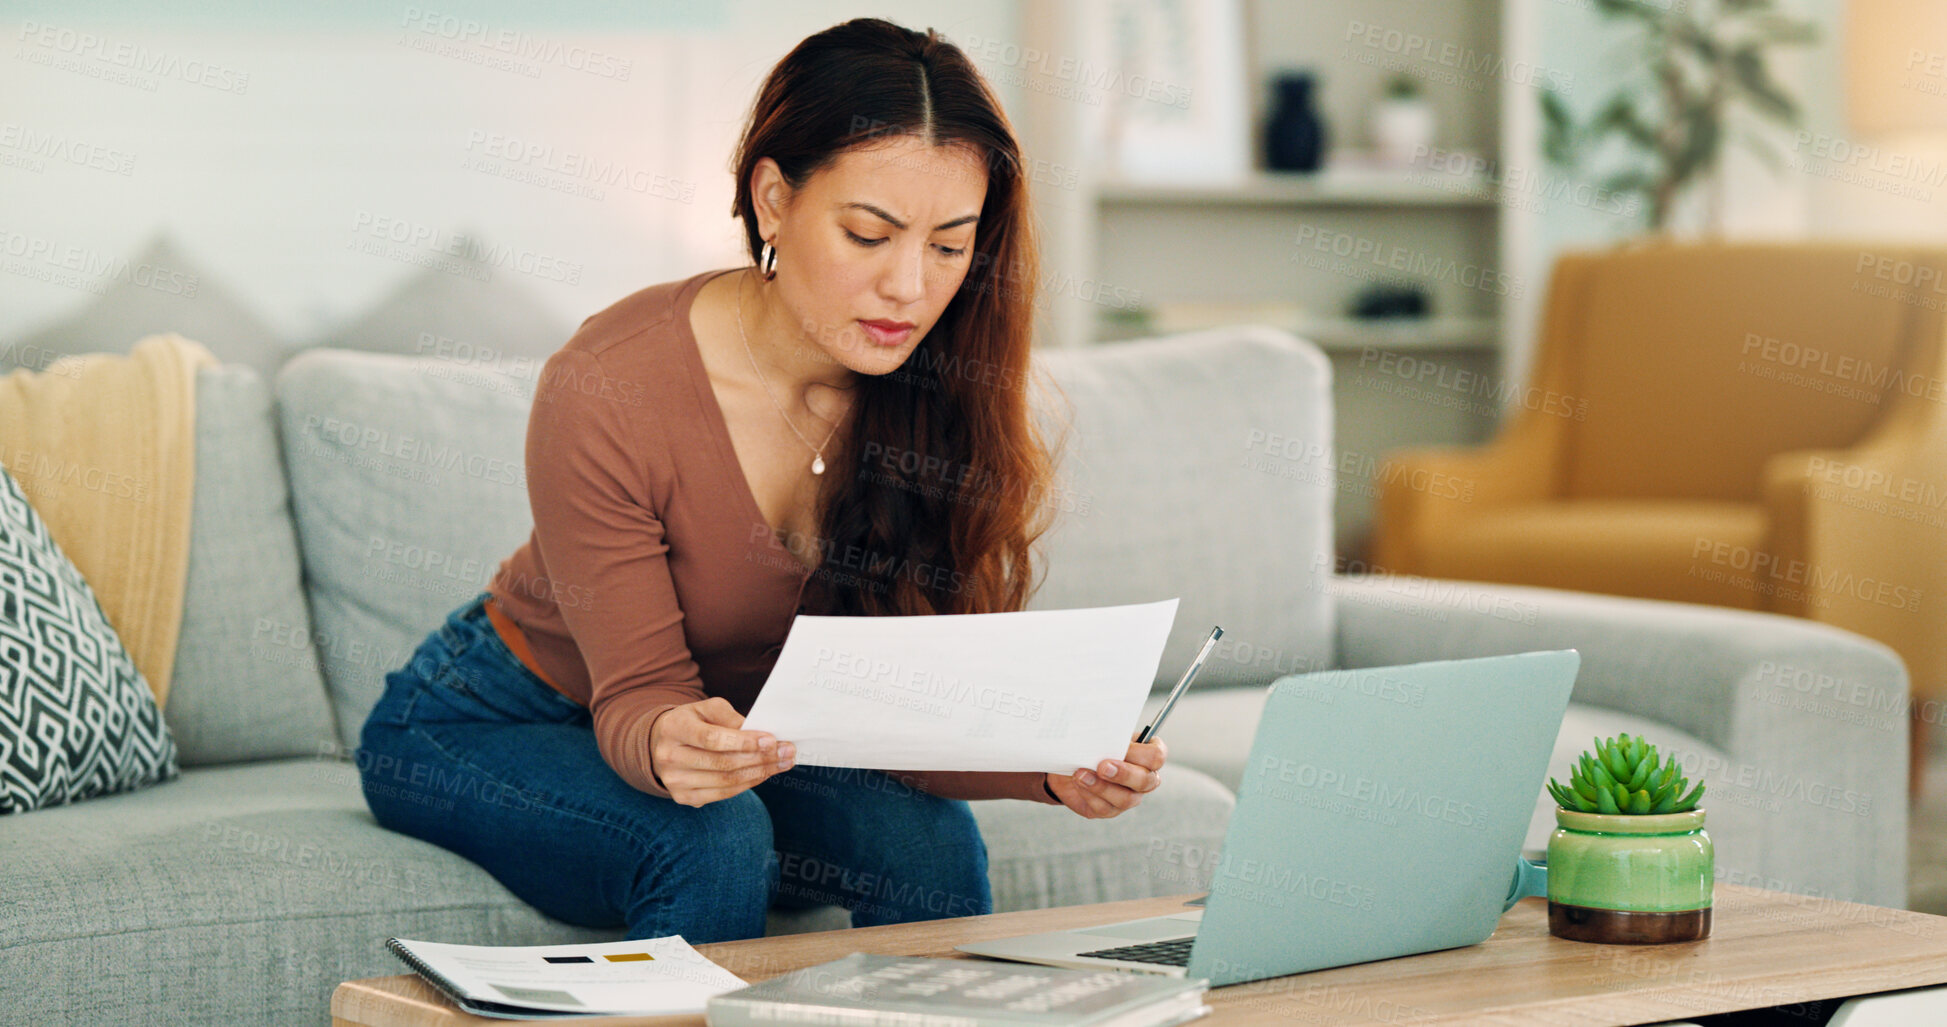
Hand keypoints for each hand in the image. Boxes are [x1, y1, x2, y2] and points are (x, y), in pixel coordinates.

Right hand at [647, 697, 794, 806]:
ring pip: (726, 782)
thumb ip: (731, 718)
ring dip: (760, 773)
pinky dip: (748, 784)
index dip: (744, 742)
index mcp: (674, 728)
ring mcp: (674, 781)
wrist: (663, 742)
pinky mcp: (683, 797)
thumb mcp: (708, 708)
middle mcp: (669, 757)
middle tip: (787, 752)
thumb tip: (762, 736)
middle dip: (761, 758)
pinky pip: (723, 795)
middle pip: (722, 763)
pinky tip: (764, 773)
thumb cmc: (694, 722)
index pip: (712, 739)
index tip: (772, 740)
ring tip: (782, 763)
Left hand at [1046, 736, 1165, 817]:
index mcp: (1147, 755)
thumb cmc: (1092, 745)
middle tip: (1102, 766)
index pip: (1156, 756)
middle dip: (1124, 774)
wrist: (1071, 762)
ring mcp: (1129, 796)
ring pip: (1126, 799)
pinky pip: (1104, 808)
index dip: (1139, 754)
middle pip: (1146, 781)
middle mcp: (1144, 778)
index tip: (1121, 747)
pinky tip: (1079, 783)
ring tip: (1081, 775)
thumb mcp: (1101, 735)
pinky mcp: (1110, 809)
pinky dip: (1089, 794)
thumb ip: (1108, 735)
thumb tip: (1103, 735)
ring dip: (1102, 787)